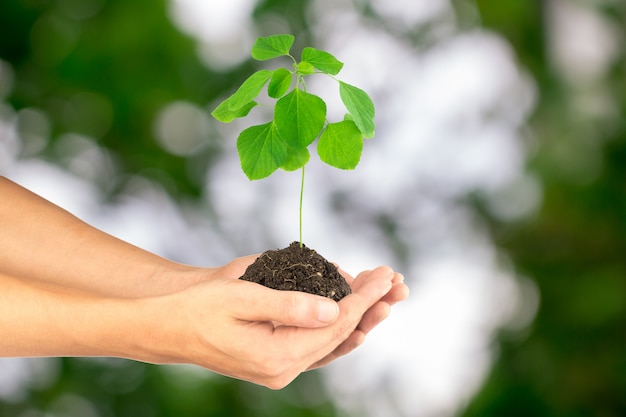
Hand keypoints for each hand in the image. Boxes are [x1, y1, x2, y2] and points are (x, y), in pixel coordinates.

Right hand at [145, 265, 406, 388]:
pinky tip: (353, 311)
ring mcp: (280, 369)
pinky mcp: (276, 362)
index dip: (362, 299)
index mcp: (276, 356)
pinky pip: (318, 345)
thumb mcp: (242, 298)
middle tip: (395, 279)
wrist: (169, 328)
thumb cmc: (200, 307)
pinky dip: (338, 326)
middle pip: (339, 335)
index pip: (333, 325)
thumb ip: (289, 306)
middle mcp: (283, 370)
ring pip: (332, 342)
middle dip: (369, 305)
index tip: (385, 275)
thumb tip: (333, 310)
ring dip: (359, 316)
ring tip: (385, 293)